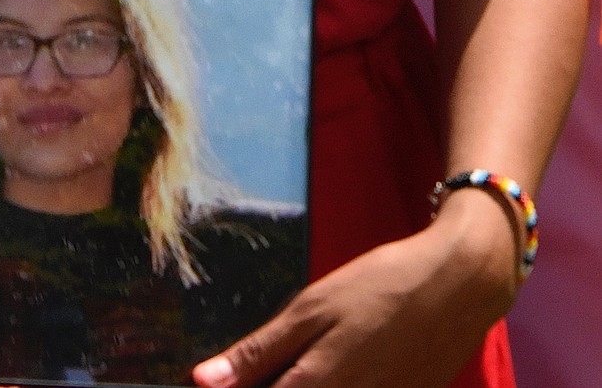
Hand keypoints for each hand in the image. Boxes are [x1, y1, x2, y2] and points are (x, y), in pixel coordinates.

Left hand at [191, 194, 516, 387]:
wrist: (459, 285)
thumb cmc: (381, 286)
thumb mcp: (313, 308)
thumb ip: (258, 352)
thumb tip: (202, 381)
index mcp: (316, 387)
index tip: (219, 385)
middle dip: (271, 386)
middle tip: (264, 366)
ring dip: (303, 385)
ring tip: (308, 358)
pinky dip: (337, 386)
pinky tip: (334, 369)